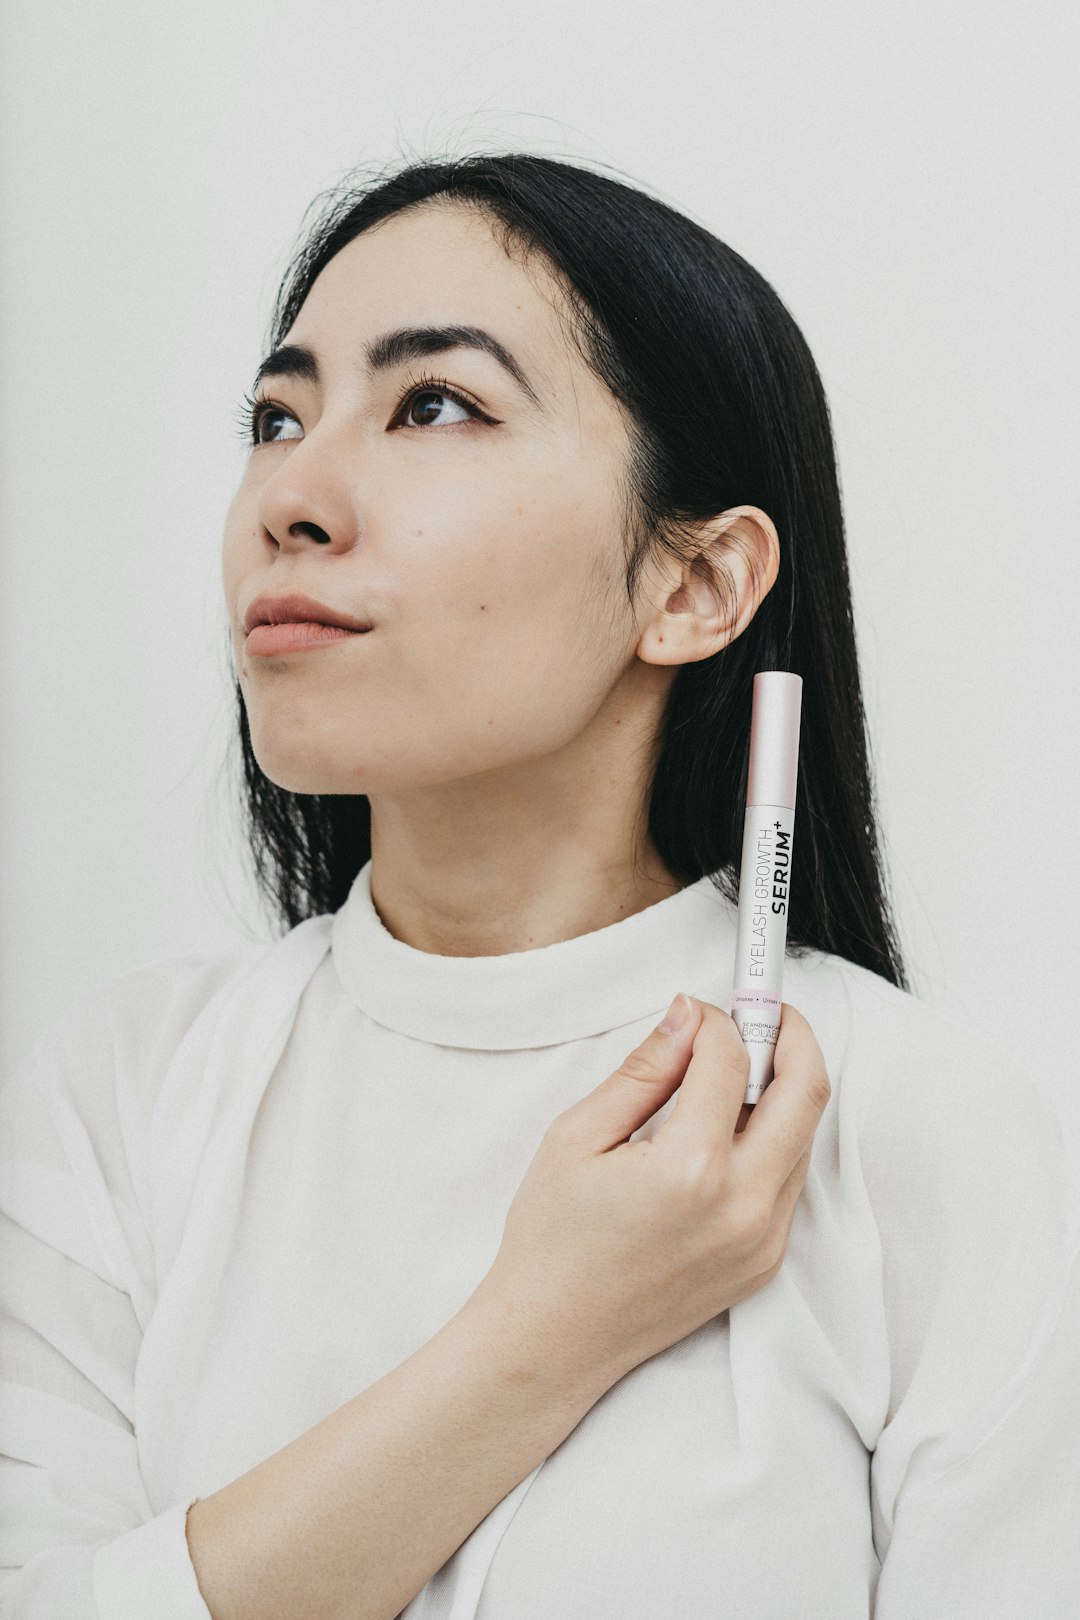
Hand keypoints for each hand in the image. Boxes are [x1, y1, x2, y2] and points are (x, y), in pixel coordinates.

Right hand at [478, 996, 830, 1389]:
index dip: (719, 1021)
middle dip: (790, 1037)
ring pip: (804, 1135)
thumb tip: (687, 1018)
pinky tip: (725, 1128)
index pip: (733, 1062)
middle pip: (806, 1091)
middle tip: (760, 1014)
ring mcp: (763, 1239)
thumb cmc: (552, 1240)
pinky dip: (772, 1137)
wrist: (555, 1338)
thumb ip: (644, 1070)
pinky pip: (789, 1179)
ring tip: (734, 1069)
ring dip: (783, 1088)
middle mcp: (743, 1206)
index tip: (700, 1009)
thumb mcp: (577, 1137)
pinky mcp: (766, 1261)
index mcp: (691, 1169)